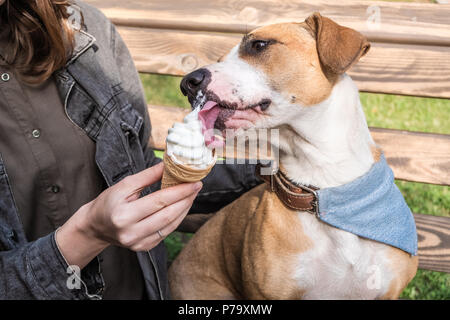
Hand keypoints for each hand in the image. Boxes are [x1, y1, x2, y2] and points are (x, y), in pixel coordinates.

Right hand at [56, 162, 201, 267]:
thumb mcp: (124, 185)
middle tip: (197, 186)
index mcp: (124, 215)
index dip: (179, 191)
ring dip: (184, 209)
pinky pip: (166, 232)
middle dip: (186, 199)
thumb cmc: (109, 202)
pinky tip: (182, 207)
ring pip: (170, 225)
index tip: (194, 182)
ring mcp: (138, 243)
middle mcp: (131, 232)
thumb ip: (147, 176)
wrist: (95, 227)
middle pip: (168, 215)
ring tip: (192, 195)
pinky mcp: (144, 248)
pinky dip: (177, 219)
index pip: (159, 201)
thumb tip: (168, 165)